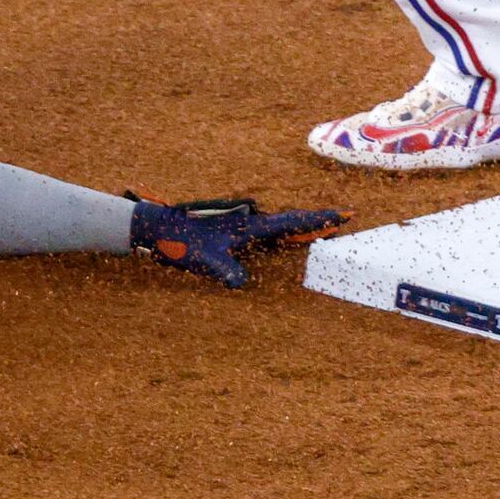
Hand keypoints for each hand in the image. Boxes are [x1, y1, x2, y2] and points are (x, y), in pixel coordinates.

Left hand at [126, 194, 345, 288]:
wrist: (157, 227)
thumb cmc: (181, 242)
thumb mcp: (205, 261)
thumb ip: (226, 271)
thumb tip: (242, 284)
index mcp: (248, 226)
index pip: (290, 222)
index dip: (317, 220)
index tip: (343, 214)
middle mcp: (248, 221)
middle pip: (289, 220)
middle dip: (314, 221)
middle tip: (341, 218)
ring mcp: (239, 224)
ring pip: (277, 224)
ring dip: (297, 226)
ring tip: (320, 227)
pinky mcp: (230, 229)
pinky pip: (263, 230)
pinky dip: (278, 232)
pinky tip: (281, 239)